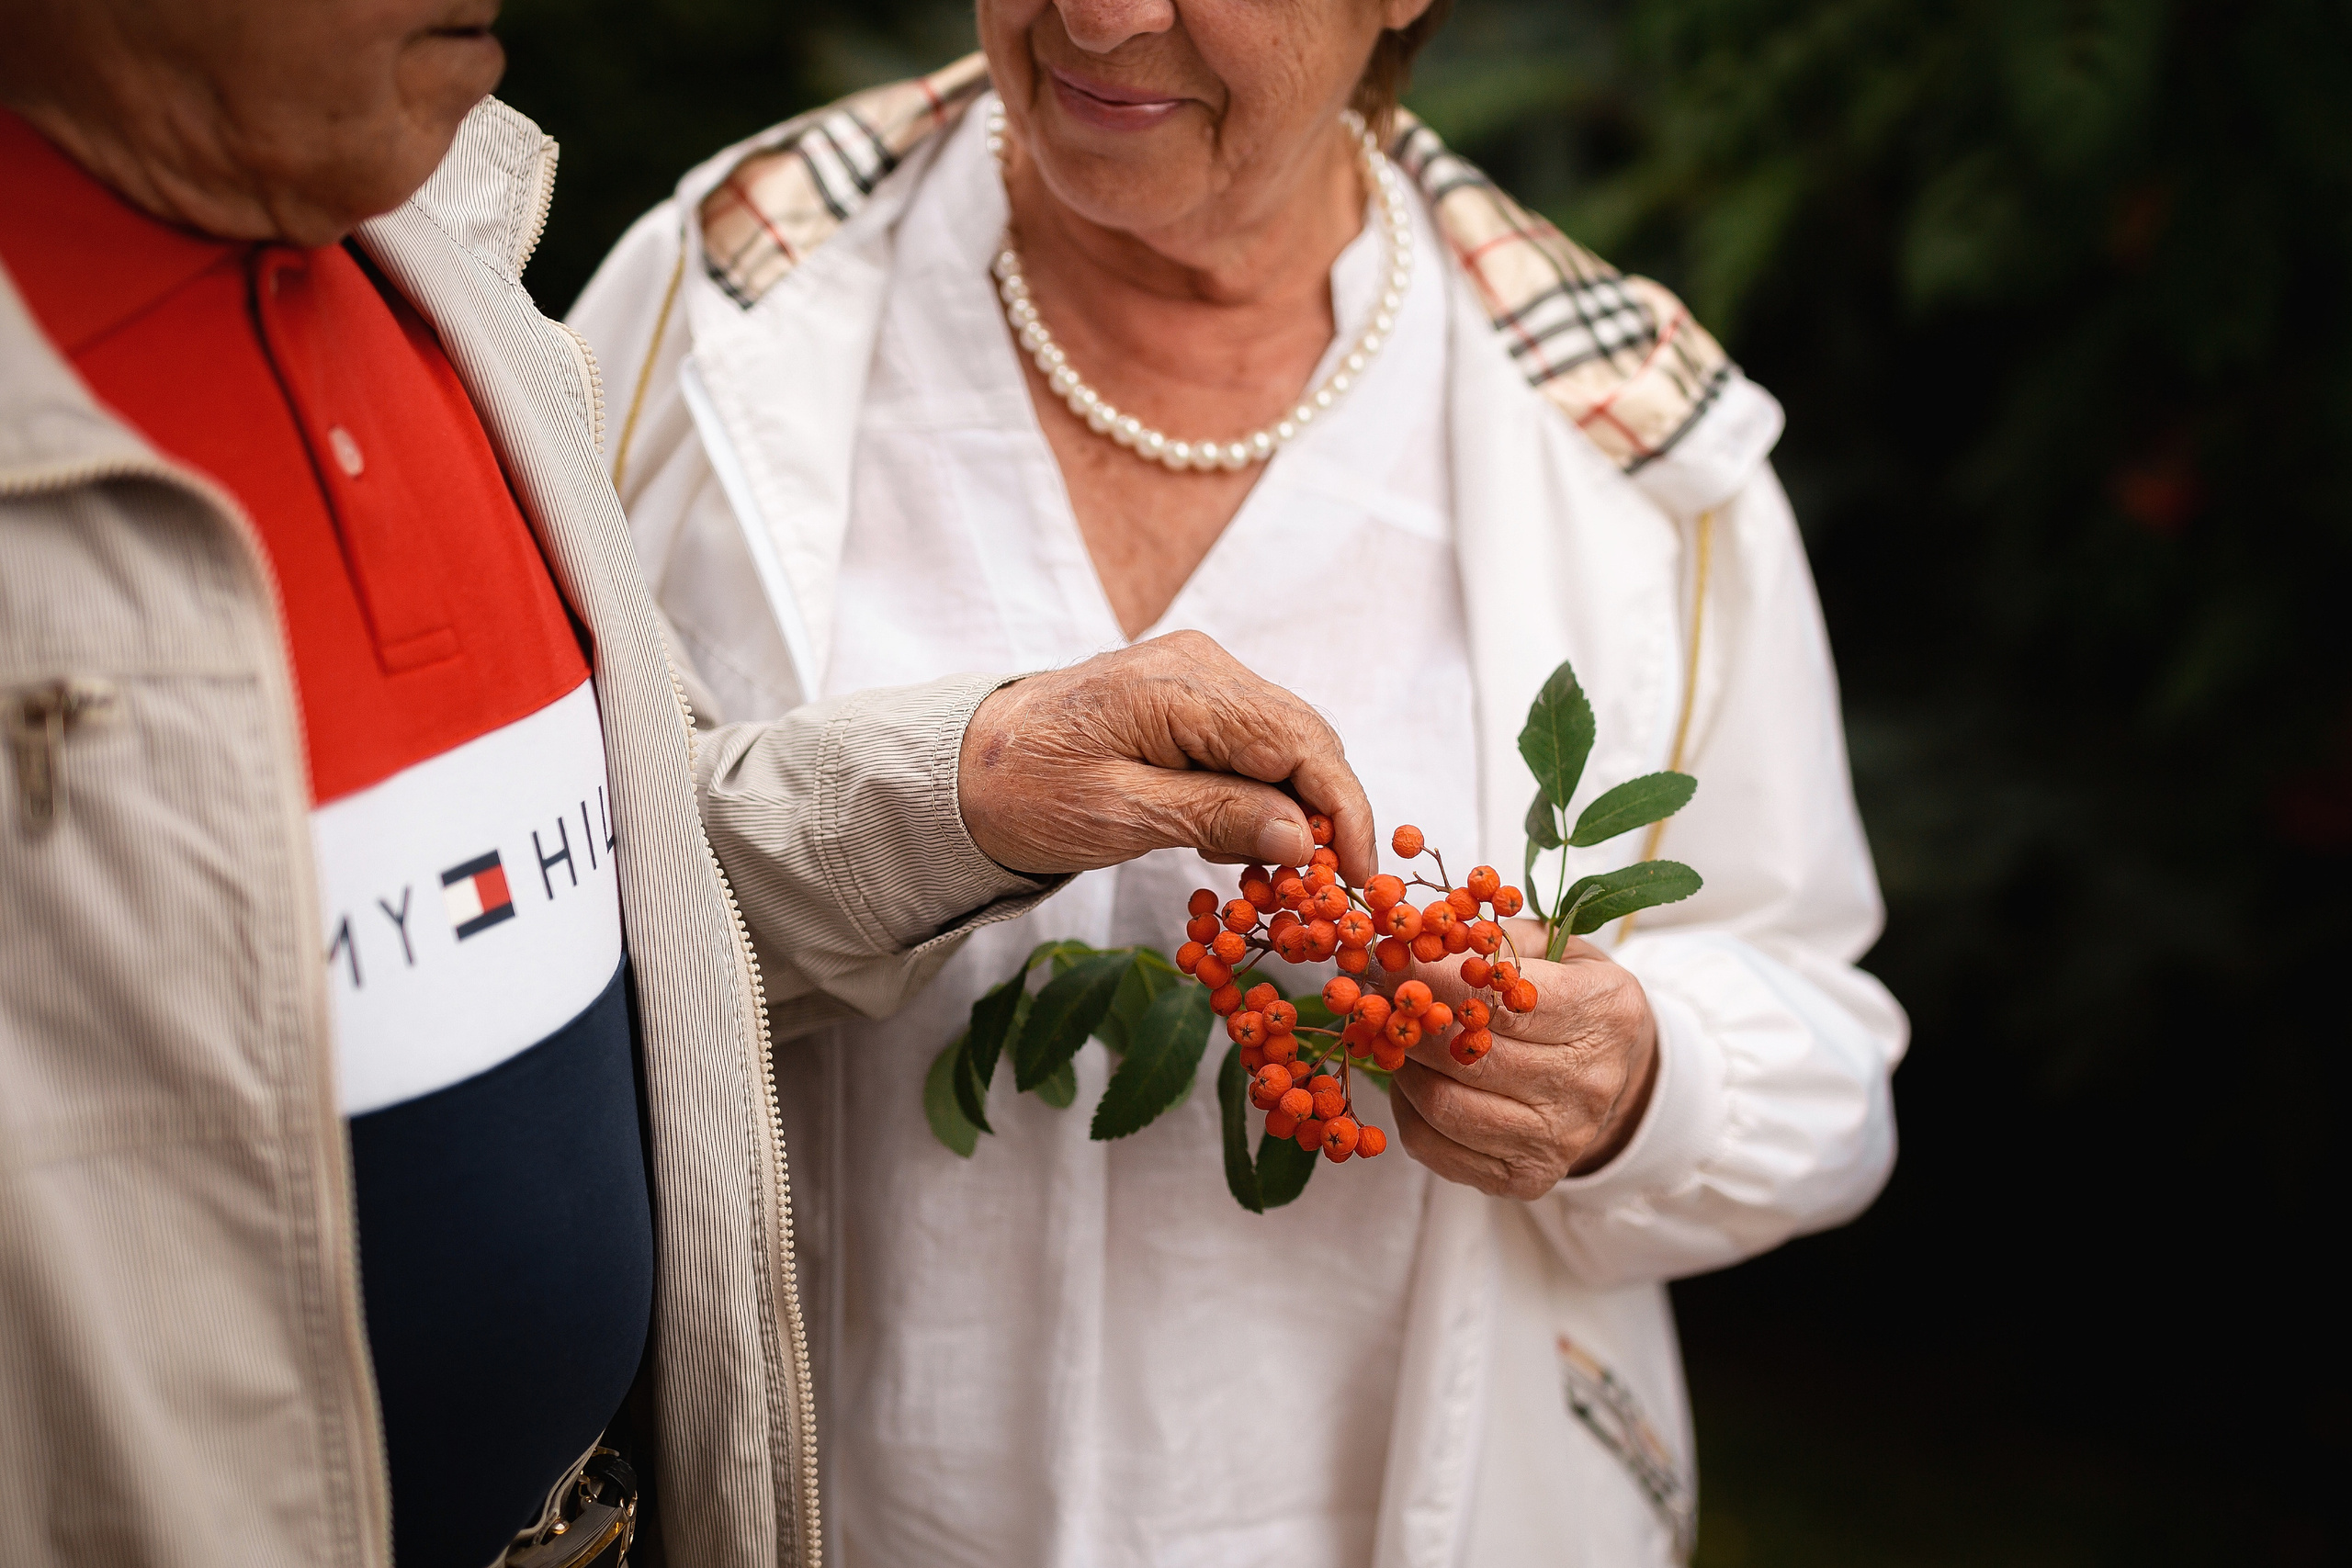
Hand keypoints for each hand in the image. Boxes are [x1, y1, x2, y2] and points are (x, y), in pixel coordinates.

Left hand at [958, 630, 1377, 882]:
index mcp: (1182, 686)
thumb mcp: (1119, 815)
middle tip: (1323, 891)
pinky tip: (1241, 841)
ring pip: (1288, 746)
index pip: (1301, 741)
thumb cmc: (1026, 790)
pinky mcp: (1191, 701)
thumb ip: (1216, 817)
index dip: (1344, 810)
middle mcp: (1202, 666)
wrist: (962, 765)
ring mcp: (1199, 678)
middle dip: (1326, 815)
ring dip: (1297, 810)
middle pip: (1305, 739)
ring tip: (1275, 873)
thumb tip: (1305, 839)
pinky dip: (1264, 797)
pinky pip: (1255, 748)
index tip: (1359, 876)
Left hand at [1389, 920, 1657, 1198]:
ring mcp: (1561, 1138)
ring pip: (1446, 1106)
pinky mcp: (1528, 1177)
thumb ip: (1492, 938)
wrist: (1612, 1073)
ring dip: (1405, 1068)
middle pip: (1469, 1056)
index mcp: (1605, 1011)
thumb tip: (1411, 934)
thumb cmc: (1570, 995)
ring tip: (1395, 1038)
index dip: (1434, 980)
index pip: (1500, 999)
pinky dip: (1409, 1112)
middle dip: (1409, 1022)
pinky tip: (1413, 1081)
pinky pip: (1437, 1147)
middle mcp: (1589, 1082)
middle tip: (1373, 998)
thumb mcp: (1552, 948)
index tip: (1388, 962)